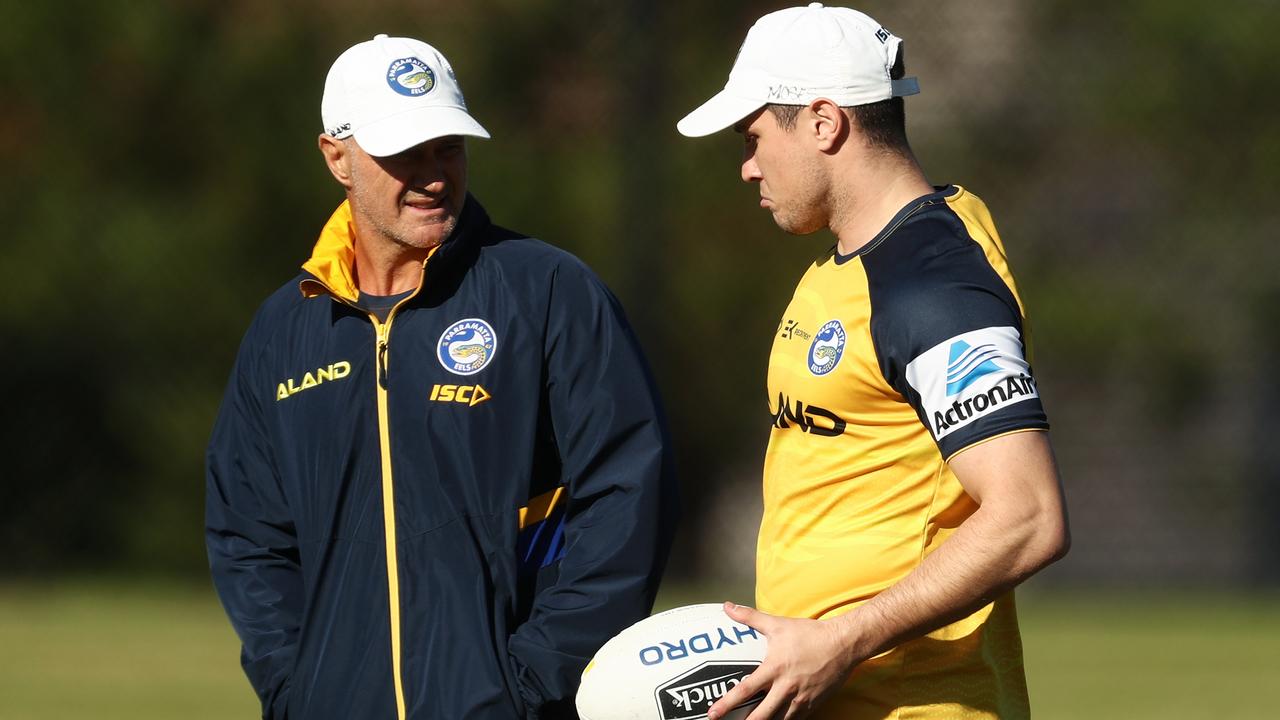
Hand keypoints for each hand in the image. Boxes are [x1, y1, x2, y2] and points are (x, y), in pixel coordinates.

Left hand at [708, 602, 856, 719]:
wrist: (844, 644)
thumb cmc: (810, 634)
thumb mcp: (778, 624)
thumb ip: (749, 617)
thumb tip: (728, 606)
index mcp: (774, 669)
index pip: (745, 690)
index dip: (727, 704)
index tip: (712, 714)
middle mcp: (786, 688)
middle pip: (761, 716)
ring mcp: (800, 699)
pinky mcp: (813, 705)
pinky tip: (776, 719)